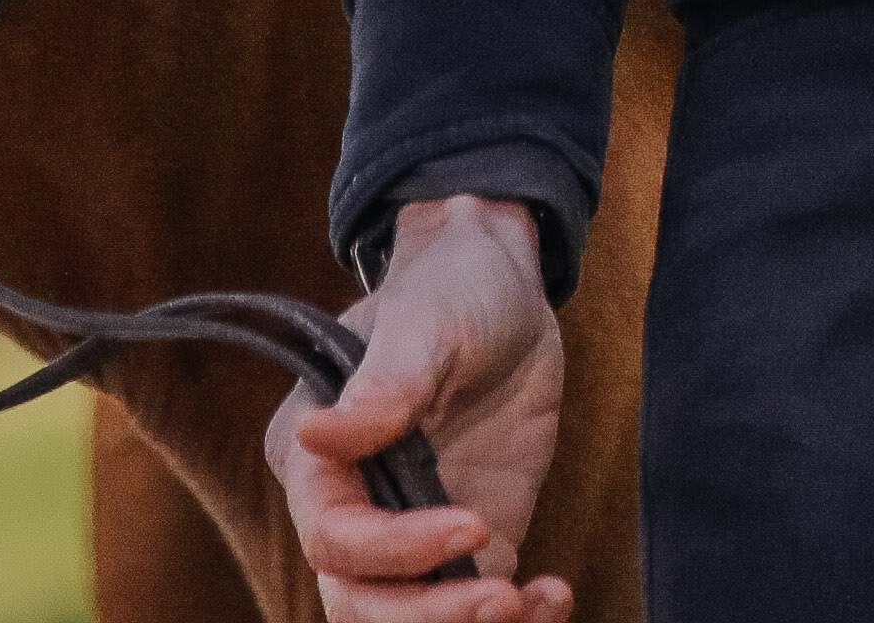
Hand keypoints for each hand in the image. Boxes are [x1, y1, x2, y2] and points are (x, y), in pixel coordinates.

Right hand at [278, 193, 573, 622]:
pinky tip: (555, 593)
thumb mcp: (425, 325)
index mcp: (317, 461)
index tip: (475, 526)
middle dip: (428, 618)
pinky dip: (513, 619)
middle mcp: (352, 510)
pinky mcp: (467, 541)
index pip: (335, 540)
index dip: (398, 550)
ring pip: (408, 619)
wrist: (502, 283)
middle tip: (506, 598)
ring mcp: (409, 532)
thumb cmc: (449, 290)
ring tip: (535, 604)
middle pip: (362, 603)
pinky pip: (469, 606)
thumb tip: (319, 435)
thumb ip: (384, 387)